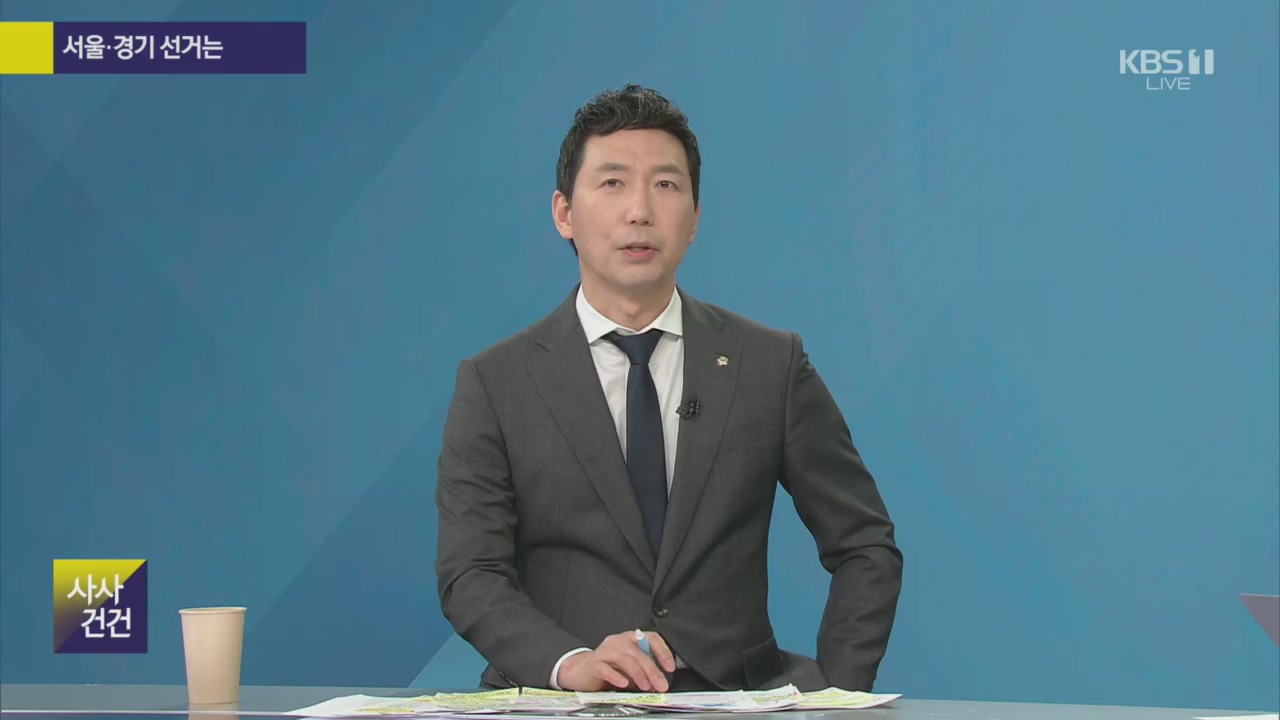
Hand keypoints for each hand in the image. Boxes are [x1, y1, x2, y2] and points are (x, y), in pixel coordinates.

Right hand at [556, 630, 676, 691]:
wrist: (582, 672)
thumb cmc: (609, 668)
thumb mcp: (630, 667)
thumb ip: (643, 671)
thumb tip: (659, 682)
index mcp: (630, 639)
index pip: (651, 638)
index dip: (663, 651)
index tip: (669, 667)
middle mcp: (618, 641)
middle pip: (638, 653)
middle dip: (652, 670)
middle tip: (660, 684)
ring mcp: (605, 651)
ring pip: (624, 659)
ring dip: (638, 674)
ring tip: (646, 686)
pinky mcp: (594, 664)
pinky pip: (606, 669)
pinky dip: (617, 676)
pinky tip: (624, 683)